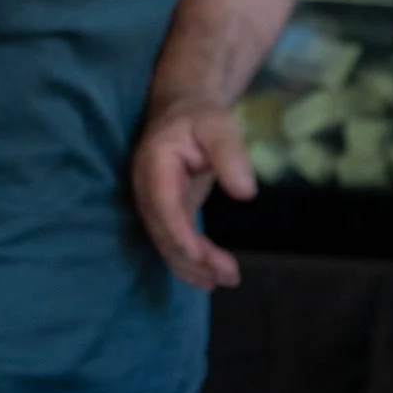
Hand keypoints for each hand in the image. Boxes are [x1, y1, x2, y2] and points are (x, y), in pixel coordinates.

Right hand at [132, 97, 252, 289]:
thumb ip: (231, 155)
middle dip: (193, 259)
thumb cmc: (201, 117)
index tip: (202, 256)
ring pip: (167, 243)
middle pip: (164, 232)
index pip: (163, 205)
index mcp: (155, 165)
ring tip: (226, 281)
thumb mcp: (219, 126)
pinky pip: (174, 242)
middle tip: (229, 276)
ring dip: (193, 267)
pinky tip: (211, 278)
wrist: (183, 111)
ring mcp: (154, 202)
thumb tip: (244, 192)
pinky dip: (190, 262)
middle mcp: (147, 188)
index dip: (179, 234)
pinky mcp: (168, 212)